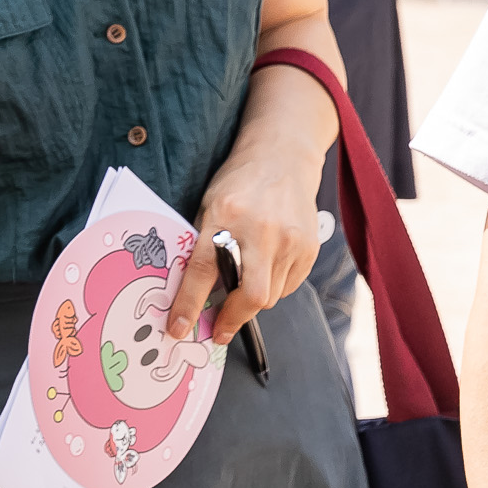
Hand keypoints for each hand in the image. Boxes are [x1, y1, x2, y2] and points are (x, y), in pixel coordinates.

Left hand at [167, 135, 322, 343]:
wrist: (282, 159)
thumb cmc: (238, 183)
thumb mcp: (210, 205)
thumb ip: (204, 244)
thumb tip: (194, 291)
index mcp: (225, 216)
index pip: (203, 270)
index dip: (189, 304)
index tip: (179, 328)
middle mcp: (260, 230)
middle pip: (251, 295)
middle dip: (232, 318)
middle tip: (217, 329)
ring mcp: (289, 241)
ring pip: (270, 296)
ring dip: (251, 300)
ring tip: (241, 284)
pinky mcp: (309, 249)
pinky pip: (287, 286)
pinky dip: (272, 286)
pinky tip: (264, 268)